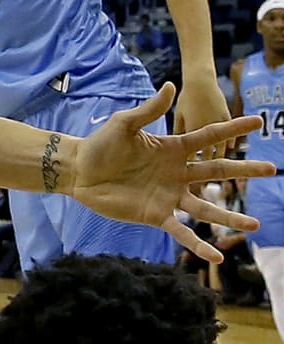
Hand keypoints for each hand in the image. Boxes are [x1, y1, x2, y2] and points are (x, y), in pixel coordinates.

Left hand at [70, 83, 271, 263]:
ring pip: (207, 208)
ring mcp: (169, 195)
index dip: (232, 129)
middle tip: (272, 169)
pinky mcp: (156, 215)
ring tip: (255, 225)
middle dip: (244, 170)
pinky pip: (182, 231)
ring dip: (230, 218)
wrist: (80, 171)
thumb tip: (171, 85)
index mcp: (173, 149)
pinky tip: (216, 258)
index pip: (209, 137)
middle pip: (217, 171)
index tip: (257, 122)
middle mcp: (177, 173)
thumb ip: (150, 109)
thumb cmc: (101, 144)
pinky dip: (199, 245)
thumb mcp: (125, 123)